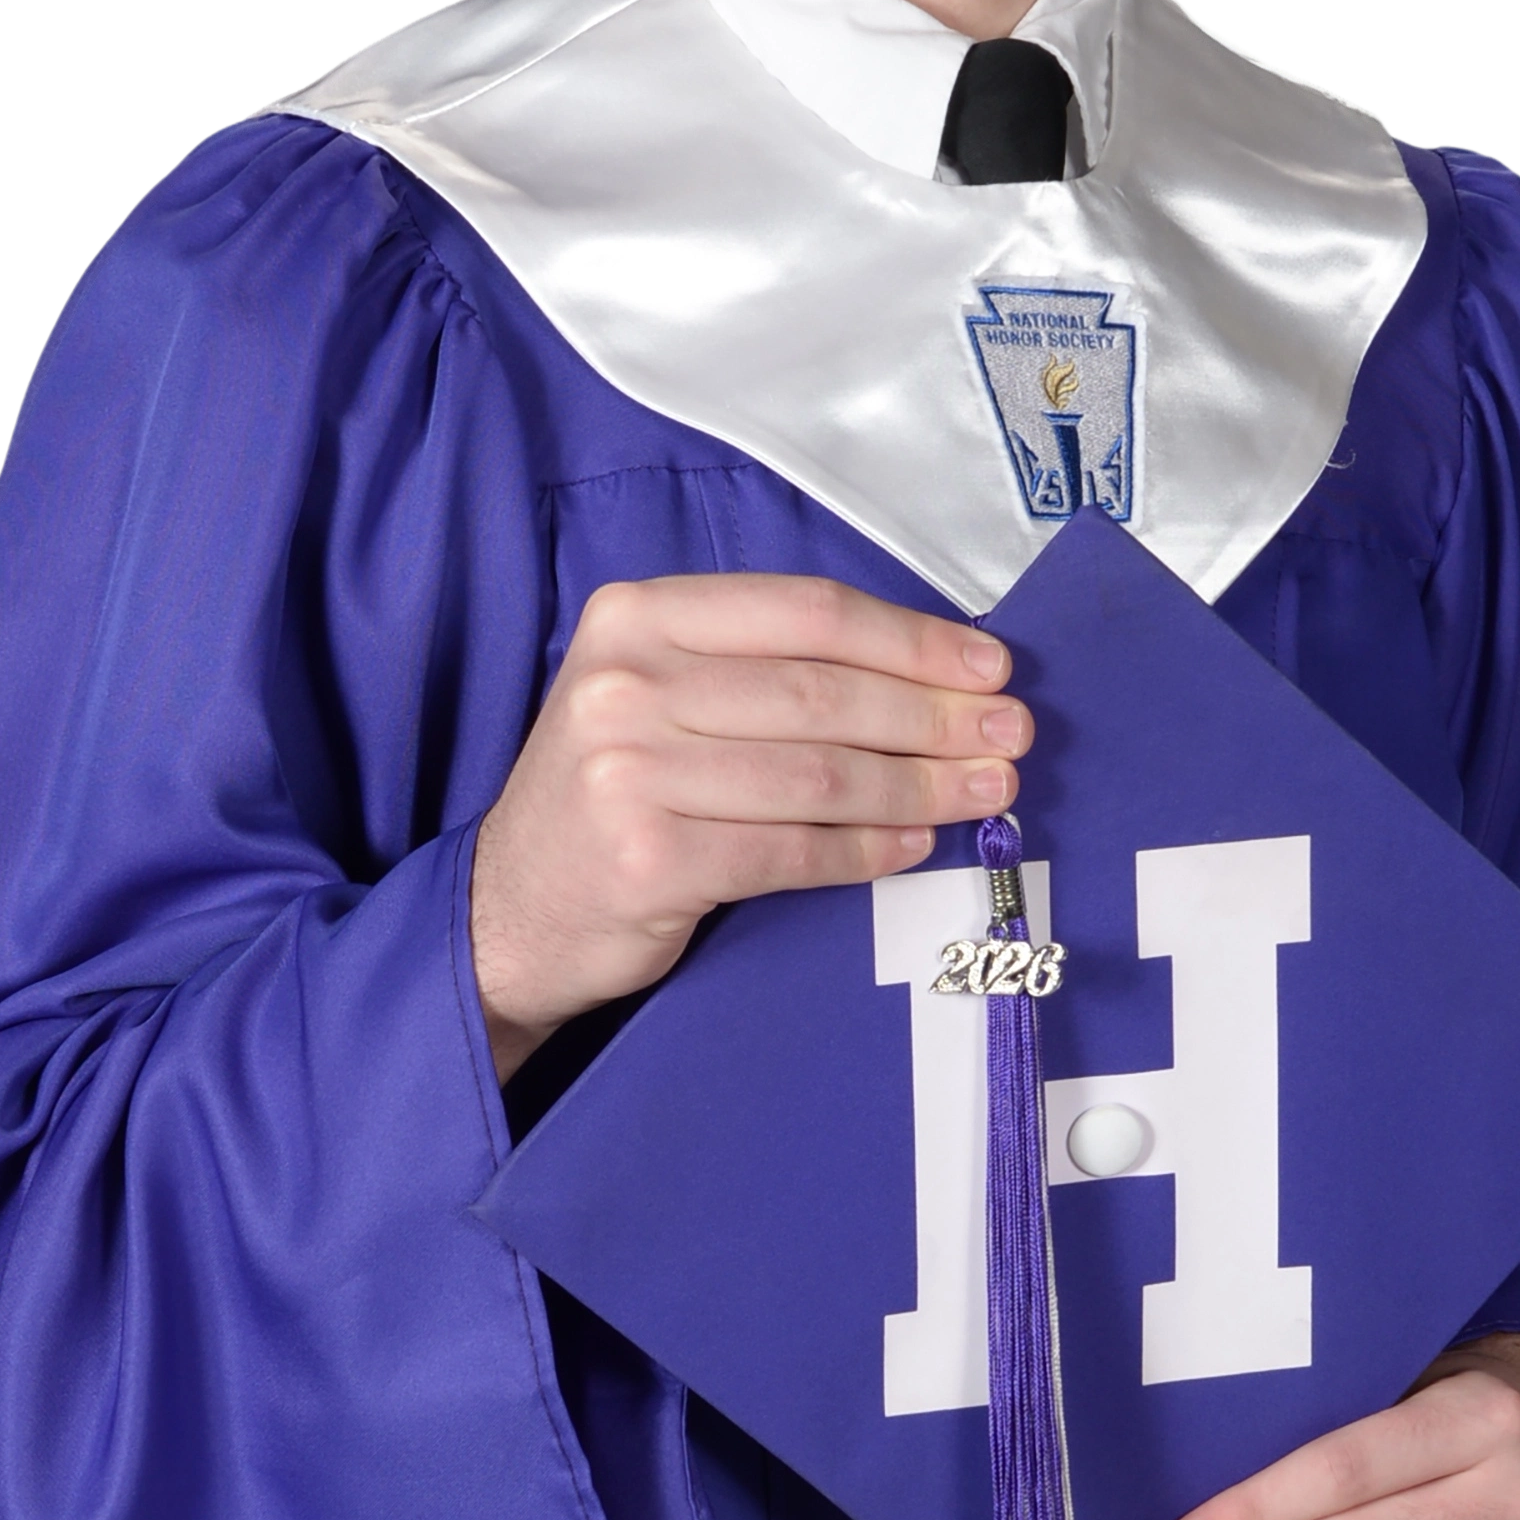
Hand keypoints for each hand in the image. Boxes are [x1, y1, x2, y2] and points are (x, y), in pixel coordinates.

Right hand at [470, 572, 1026, 1076]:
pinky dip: (865, 847)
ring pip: (817, 773)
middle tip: (1009, 734)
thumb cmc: (616, 789)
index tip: (988, 665)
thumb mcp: (664, 694)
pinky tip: (913, 842)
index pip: (806, 613)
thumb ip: (769, 670)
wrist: (509, 906)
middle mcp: (627, 681)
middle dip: (933, 715)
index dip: (911, 638)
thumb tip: (936, 673)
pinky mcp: (646, 858)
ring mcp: (628, 770)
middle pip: (822, 692)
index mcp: (639, 615)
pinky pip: (791, 849)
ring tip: (984, 792)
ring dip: (919, 785)